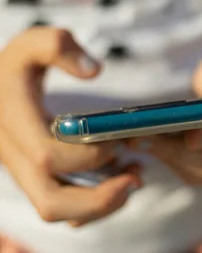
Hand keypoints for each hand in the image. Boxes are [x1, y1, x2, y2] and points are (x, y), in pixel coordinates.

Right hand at [0, 28, 140, 226]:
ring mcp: (24, 172)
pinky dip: (94, 201)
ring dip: (101, 204)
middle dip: (98, 199)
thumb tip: (92, 71)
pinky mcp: (37, 179)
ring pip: (58, 210)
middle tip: (137, 178)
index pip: (47, 157)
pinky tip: (120, 177)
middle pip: (50, 202)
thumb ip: (57, 45)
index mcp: (13, 123)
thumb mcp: (32, 42)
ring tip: (135, 178)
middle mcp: (14, 156)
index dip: (88, 157)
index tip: (118, 142)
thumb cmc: (19, 64)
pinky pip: (65, 205)